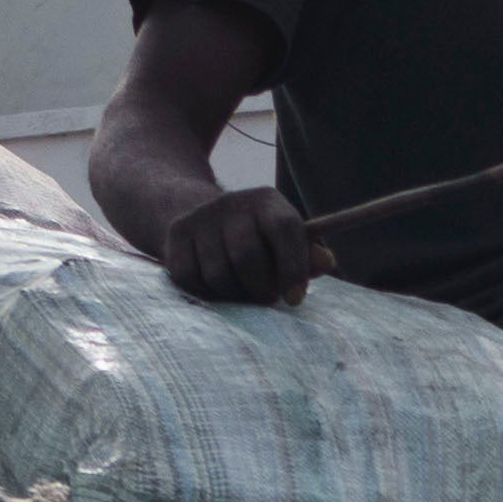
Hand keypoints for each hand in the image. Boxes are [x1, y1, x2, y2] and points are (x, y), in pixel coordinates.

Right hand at [153, 183, 320, 309]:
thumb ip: (309, 255)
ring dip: (233, 295)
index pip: (284, 229)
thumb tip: (326, 262)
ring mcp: (201, 217)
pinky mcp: (176, 234)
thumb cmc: (259, 239)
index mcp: (268, 202)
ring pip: (218, 274)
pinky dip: (206, 293)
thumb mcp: (288, 241)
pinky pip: (191, 279)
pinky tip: (217, 287)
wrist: (202, 214)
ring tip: (242, 291)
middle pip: (246, 257)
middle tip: (265, 297)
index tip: (295, 299)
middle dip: (259, 288)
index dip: (292, 267)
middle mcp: (232, 203)